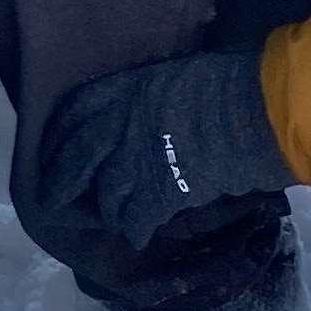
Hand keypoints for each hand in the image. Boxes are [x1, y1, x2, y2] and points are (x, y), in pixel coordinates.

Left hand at [29, 43, 288, 264]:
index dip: (59, 133)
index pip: (75, 111)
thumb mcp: (177, 74)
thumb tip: (146, 109)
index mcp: (125, 89)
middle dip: (60, 182)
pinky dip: (135, 230)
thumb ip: (149, 95)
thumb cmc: (230, 84)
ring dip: (108, 210)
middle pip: (76, 158)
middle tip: (52, 200)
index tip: (52, 147)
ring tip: (115, 217)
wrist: (258, 112)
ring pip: (106, 194)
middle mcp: (120, 124)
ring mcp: (136, 160)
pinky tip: (140, 236)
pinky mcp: (158, 193)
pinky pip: (135, 219)